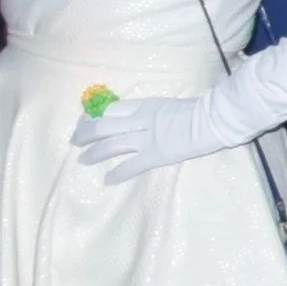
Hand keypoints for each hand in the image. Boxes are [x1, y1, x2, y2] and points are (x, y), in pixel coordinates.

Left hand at [73, 96, 215, 182]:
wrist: (212, 119)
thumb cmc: (198, 110)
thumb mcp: (169, 105)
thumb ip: (155, 113)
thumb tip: (147, 118)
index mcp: (145, 105)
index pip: (112, 108)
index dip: (96, 115)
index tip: (86, 120)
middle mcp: (140, 121)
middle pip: (104, 125)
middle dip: (86, 133)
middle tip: (74, 140)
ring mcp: (145, 139)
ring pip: (111, 145)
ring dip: (94, 153)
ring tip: (82, 160)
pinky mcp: (154, 156)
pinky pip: (130, 166)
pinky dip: (116, 174)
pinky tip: (107, 180)